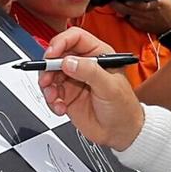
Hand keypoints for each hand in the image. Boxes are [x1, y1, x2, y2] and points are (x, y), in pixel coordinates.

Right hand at [38, 27, 146, 149]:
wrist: (120, 133)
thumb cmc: (123, 107)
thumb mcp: (109, 87)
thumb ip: (89, 72)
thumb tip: (68, 62)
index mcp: (98, 55)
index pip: (75, 38)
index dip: (61, 43)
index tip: (52, 55)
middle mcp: (84, 65)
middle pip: (57, 55)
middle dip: (48, 67)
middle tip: (47, 79)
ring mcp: (73, 80)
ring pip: (50, 74)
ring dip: (47, 86)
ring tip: (54, 97)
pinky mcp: (66, 96)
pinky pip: (50, 93)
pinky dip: (51, 101)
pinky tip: (60, 108)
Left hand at [118, 0, 170, 34]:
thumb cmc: (170, 11)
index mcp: (152, 4)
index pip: (135, 1)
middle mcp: (145, 13)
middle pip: (125, 8)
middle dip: (116, 3)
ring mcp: (141, 20)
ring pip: (125, 14)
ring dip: (119, 9)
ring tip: (115, 2)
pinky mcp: (140, 26)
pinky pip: (129, 19)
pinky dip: (127, 14)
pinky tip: (126, 10)